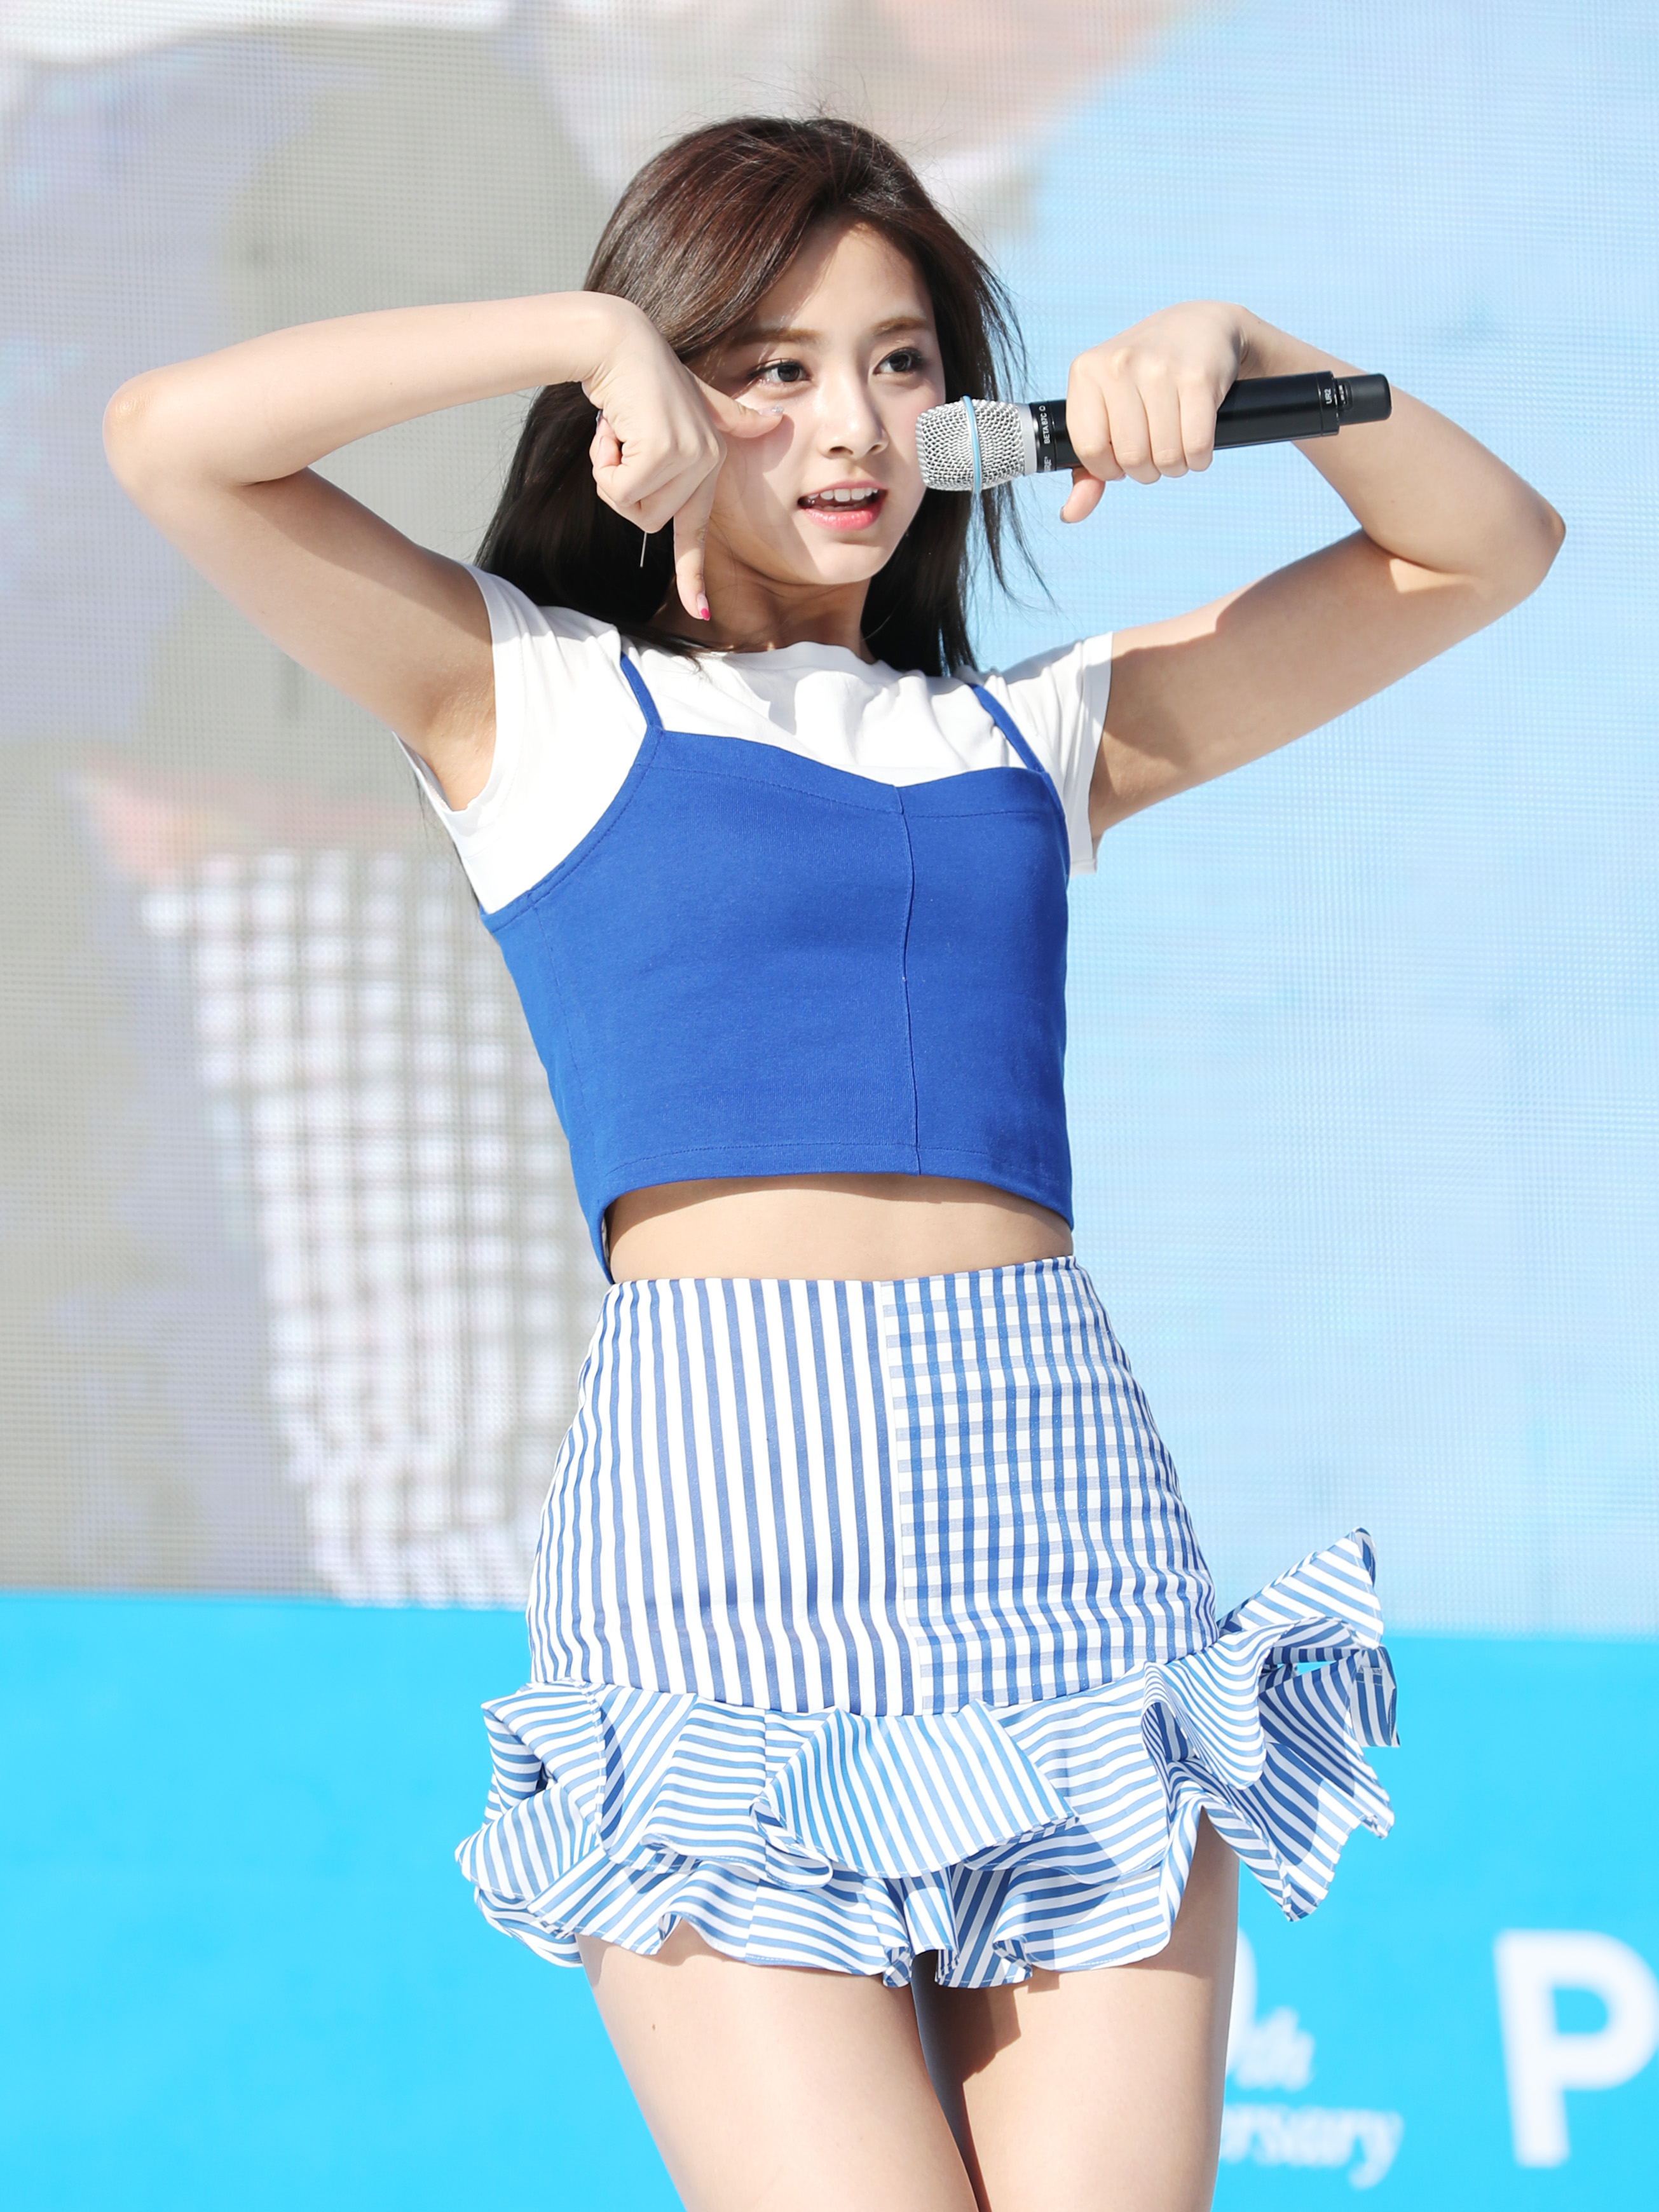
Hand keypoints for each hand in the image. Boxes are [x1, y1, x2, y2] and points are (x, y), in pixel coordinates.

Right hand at [583, 299, 781, 619]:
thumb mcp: (692, 400)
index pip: (697, 531)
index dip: (694, 573)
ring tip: (616, 431)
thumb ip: (730, 419)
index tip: (700, 611)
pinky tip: (610, 428)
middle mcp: (707, 462)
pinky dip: (603, 463)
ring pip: (632, 509)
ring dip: (609, 474)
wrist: (616, 340)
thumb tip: (775, 421)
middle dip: (620, 488)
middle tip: (618, 443)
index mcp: (711, 461)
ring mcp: (689, 457)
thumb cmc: (645, 373)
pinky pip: (620, 490)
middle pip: (649, 522)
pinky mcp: (665, 451)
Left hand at [1059, 302, 1247, 520]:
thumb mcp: (1107, 410)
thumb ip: (1086, 466)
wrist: (1200, 327)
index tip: (1123, 456)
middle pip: (1131, 458)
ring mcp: (1159, 368)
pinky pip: (1196, 445)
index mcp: (1086, 372)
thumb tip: (1071, 514)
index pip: (1090, 450)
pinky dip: (1200, 458)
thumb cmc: (1144, 379)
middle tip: (1156, 452)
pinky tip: (1198, 444)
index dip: (1110, 468)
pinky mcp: (1198, 377)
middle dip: (1147, 470)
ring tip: (1177, 446)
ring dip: (1176, 466)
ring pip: (1165, 456)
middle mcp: (1118, 364)